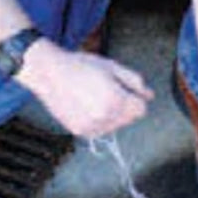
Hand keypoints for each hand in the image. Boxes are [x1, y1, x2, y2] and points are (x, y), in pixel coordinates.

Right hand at [17, 40, 153, 136]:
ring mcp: (91, 126)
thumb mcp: (112, 67)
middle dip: (125, 106)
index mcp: (115, 100)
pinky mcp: (80, 131)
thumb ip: (134, 81)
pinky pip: (100, 130)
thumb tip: (148, 95)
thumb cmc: (79, 66)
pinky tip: (87, 105)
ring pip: (115, 126)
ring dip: (112, 114)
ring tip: (95, 96)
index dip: (135, 97)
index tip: (125, 89)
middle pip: (129, 119)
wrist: (49, 73)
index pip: (141, 109)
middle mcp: (104, 117)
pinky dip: (98, 120)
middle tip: (107, 89)